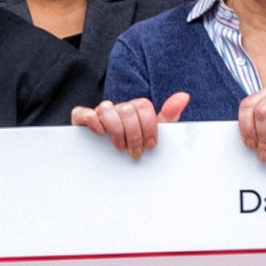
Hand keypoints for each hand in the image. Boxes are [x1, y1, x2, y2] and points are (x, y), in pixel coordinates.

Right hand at [73, 91, 187, 158]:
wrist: (115, 169)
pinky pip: (80, 113)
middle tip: (135, 152)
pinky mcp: (82, 122)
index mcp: (135, 108)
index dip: (149, 127)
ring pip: (106, 108)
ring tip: (119, 147)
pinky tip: (99, 132)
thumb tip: (184, 96)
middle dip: (134, 134)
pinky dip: (90, 119)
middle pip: (127, 109)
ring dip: (116, 130)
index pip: (143, 106)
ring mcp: (99, 114)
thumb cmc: (137, 147)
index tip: (150, 145)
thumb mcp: (155, 133)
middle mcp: (117, 108)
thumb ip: (169, 116)